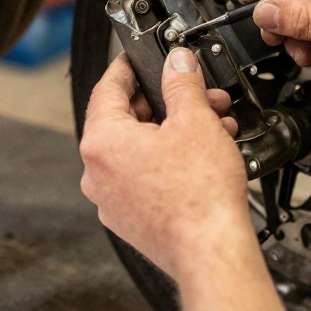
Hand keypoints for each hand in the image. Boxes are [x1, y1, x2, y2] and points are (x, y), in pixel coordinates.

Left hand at [79, 49, 251, 280]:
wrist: (211, 252)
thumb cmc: (199, 196)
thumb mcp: (195, 121)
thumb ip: (182, 84)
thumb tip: (178, 64)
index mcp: (101, 142)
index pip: (107, 88)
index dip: (128, 67)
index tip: (138, 57)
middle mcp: (97, 172)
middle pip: (128, 119)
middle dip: (168, 103)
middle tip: (198, 94)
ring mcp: (111, 199)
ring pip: (140, 150)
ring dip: (176, 131)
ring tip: (213, 125)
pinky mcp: (129, 219)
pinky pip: (145, 177)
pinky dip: (170, 161)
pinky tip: (203, 155)